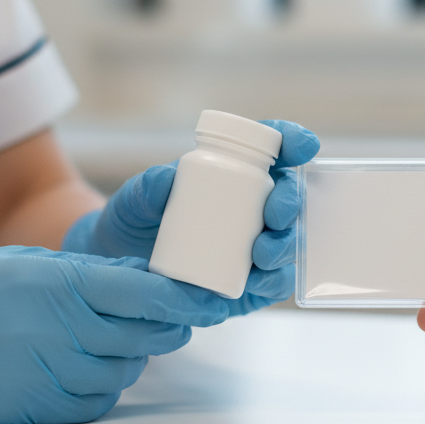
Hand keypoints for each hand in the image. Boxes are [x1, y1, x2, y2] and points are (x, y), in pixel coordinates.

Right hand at [0, 248, 227, 423]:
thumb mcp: (24, 263)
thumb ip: (82, 276)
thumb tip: (136, 282)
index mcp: (62, 284)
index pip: (146, 293)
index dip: (184, 297)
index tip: (210, 297)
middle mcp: (63, 330)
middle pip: (145, 337)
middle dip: (165, 327)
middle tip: (169, 319)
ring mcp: (48, 374)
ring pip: (123, 374)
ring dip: (127, 359)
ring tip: (105, 343)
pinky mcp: (33, 411)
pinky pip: (92, 404)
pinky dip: (99, 390)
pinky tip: (80, 371)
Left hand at [63, 120, 320, 315]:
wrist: (124, 269)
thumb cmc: (137, 221)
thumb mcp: (136, 201)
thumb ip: (148, 188)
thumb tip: (167, 178)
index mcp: (234, 172)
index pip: (272, 149)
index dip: (293, 141)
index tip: (300, 146)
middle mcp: (254, 206)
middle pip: (289, 196)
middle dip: (291, 201)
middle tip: (274, 214)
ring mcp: (257, 244)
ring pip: (289, 240)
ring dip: (285, 244)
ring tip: (262, 254)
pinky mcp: (253, 282)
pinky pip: (275, 281)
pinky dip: (274, 281)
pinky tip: (260, 281)